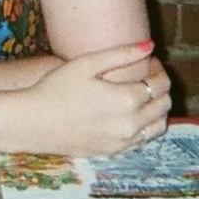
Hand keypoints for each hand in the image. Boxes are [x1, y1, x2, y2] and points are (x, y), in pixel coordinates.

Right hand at [28, 43, 170, 156]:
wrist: (34, 122)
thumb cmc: (57, 88)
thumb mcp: (87, 64)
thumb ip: (121, 54)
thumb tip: (150, 45)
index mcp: (127, 99)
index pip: (160, 84)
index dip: (159, 69)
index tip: (148, 60)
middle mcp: (132, 124)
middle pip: (164, 104)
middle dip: (161, 86)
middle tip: (145, 74)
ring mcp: (124, 142)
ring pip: (158, 126)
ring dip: (157, 108)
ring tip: (140, 94)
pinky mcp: (114, 152)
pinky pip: (143, 141)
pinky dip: (146, 126)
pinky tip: (129, 114)